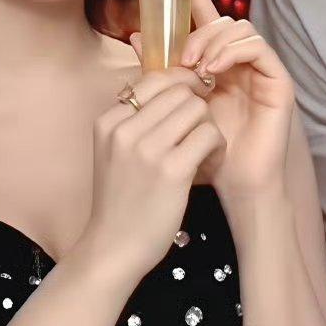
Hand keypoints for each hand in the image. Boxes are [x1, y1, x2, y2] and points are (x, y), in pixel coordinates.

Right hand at [76, 63, 225, 288]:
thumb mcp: (113, 152)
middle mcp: (124, 129)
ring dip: (209, 126)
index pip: (154, 78)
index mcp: (108, 120)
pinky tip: (212, 161)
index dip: (180, 86)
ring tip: (206, 149)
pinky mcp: (172, 170)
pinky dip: (217, 146)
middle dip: (197, 107)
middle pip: (179, 91)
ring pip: (197, 109)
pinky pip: (208, 135)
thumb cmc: (120, 200)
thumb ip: (134, 121)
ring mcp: (147, 149)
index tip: (190, 104)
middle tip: (201, 131)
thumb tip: (171, 87)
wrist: (114, 246)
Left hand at [132, 0, 293, 209]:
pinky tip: (214, 69)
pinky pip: (258, 48)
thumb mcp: (175, 107)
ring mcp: (261, 71)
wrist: (233, 185)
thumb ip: (159, 72)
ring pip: (240, 29)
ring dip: (213, 41)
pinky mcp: (278, 81)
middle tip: (180, 56)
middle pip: (223, 21)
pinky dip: (233, 51)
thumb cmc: (205, 153)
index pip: (206, 18)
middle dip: (199, 30)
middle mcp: (240, 63)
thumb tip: (134, 37)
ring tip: (195, 65)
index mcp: (216, 64)